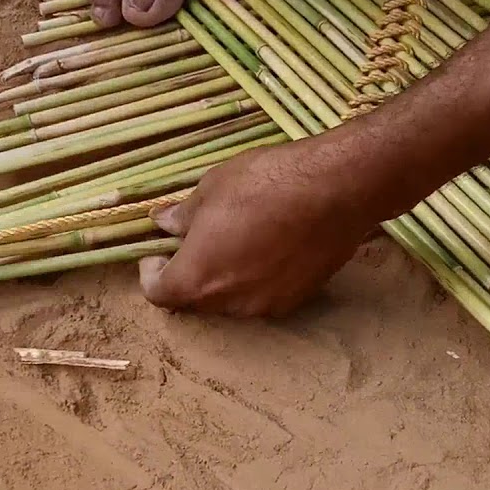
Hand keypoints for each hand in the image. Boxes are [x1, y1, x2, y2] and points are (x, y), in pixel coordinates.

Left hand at [137, 133, 385, 317]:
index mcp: (197, 278)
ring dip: (223, 278)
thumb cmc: (266, 183)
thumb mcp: (212, 188)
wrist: (337, 190)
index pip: (158, 293)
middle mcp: (228, 303)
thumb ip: (183, 216)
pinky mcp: (296, 300)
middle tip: (195, 242)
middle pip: (194, 300)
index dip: (152, 273)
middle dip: (188, 274)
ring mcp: (265, 306)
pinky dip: (254, 279)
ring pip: (229, 300)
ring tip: (237, 241)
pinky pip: (261, 295)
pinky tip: (268, 247)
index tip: (158, 251)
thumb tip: (163, 224)